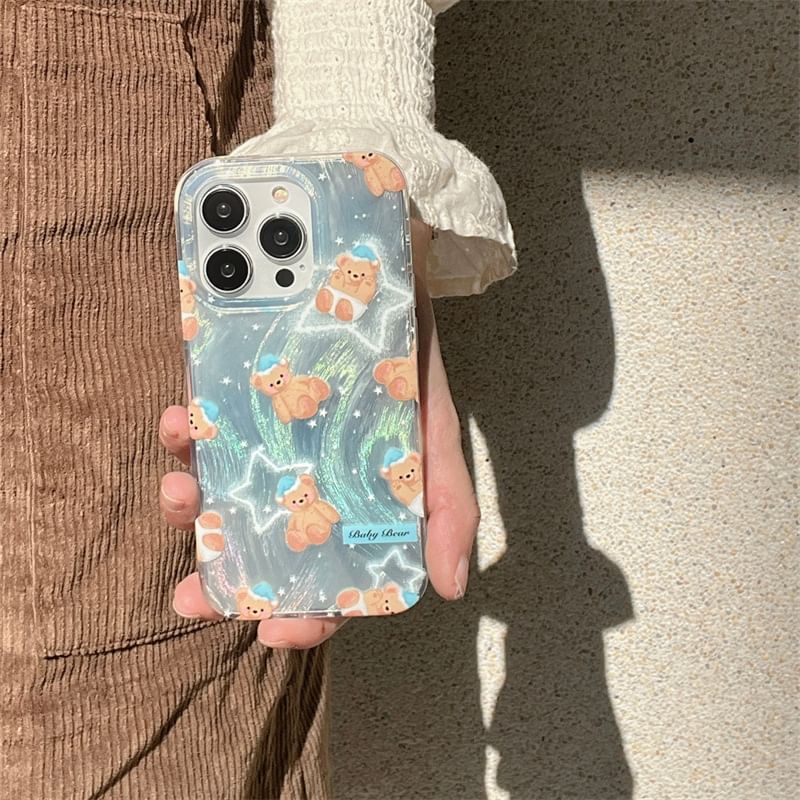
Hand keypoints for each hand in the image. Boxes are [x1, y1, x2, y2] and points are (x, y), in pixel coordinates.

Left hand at [159, 219, 478, 647]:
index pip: (335, 571)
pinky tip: (179, 425)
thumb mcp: (435, 426)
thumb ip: (446, 501)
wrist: (372, 262)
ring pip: (221, 493)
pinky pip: (197, 430)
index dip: (309, 611)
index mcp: (358, 495)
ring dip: (191, 507)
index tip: (271, 629)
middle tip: (192, 594)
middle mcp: (309, 474)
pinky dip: (181, 436)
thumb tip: (450, 588)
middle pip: (265, 543)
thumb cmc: (409, 350)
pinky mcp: (231, 397)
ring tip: (180, 496)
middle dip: (224, 575)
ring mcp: (266, 436)